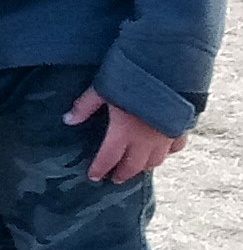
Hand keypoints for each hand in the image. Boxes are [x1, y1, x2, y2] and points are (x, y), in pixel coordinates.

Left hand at [65, 88, 186, 181]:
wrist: (169, 71)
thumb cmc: (133, 79)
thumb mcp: (103, 88)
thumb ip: (85, 106)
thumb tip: (68, 120)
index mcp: (124, 132)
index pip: (109, 158)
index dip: (100, 169)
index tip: (94, 177)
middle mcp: (145, 140)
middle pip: (133, 166)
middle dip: (123, 173)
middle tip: (114, 178)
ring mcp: (165, 137)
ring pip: (156, 161)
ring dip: (144, 166)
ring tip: (135, 167)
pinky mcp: (181, 129)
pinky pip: (175, 148)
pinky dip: (167, 153)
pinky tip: (162, 152)